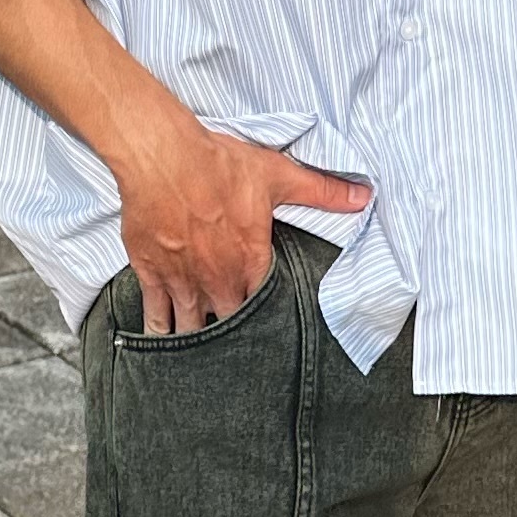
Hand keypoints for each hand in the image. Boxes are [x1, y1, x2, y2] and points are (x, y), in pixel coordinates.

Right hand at [113, 108, 371, 335]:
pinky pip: (155, 314)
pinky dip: (158, 332)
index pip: (266, 305)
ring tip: (202, 357)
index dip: (269, 317)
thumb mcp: (278, 175)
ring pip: (192, 328)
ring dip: (198, 343)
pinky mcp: (153, 273)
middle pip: (230, 324)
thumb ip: (322, 192)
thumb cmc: (218, 166)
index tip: (270, 325)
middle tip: (237, 348)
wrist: (164, 159)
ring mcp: (183, 281)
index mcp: (251, 261)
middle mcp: (219, 280)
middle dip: (234, 335)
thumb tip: (363, 197)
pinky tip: (161, 343)